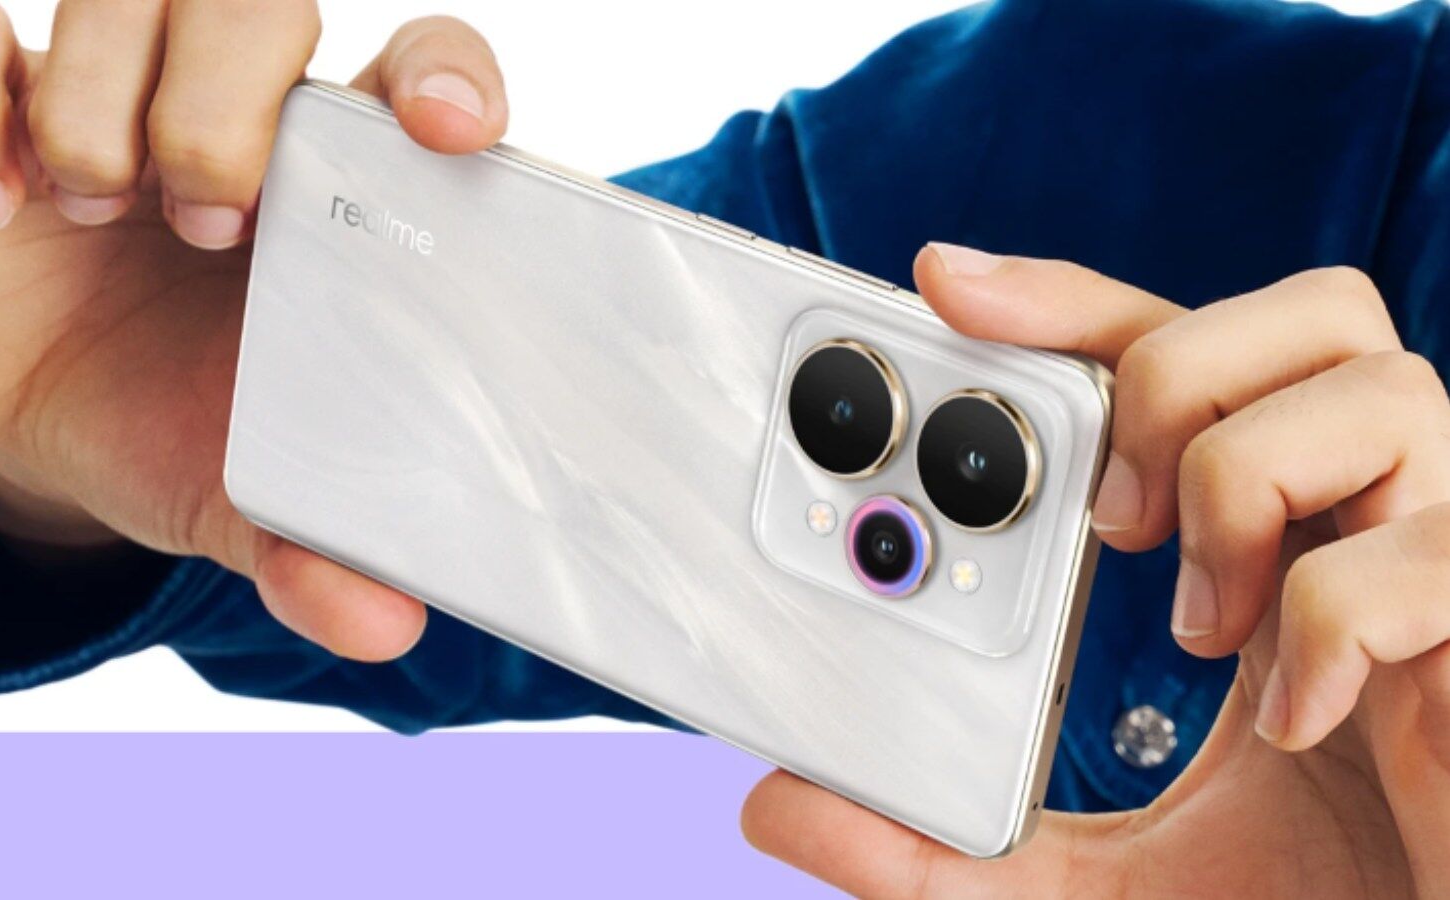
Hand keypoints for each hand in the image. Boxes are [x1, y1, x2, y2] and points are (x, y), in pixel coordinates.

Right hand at [0, 2, 508, 659]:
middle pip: (261, 6)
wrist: (21, 425)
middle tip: (204, 222)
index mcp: (332, 193)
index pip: (418, 75)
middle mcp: (234, 114)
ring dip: (101, 106)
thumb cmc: (161, 425)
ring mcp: (108, 84)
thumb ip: (309, 546)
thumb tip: (386, 626)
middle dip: (224, 105)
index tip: (444, 130)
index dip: (446, 78)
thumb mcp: (233, 493)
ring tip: (88, 214)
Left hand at [741, 247, 1449, 896]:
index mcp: (1272, 535)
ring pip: (1383, 383)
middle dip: (1172, 373)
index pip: (1181, 352)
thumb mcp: (1082, 878)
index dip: (1072, 301)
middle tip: (1108, 513)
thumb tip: (777, 808)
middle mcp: (1371, 513)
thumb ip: (940, 847)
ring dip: (1245, 487)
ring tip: (1202, 625)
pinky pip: (1428, 551)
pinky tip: (1301, 719)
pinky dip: (1333, 622)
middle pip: (1308, 311)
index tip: (941, 285)